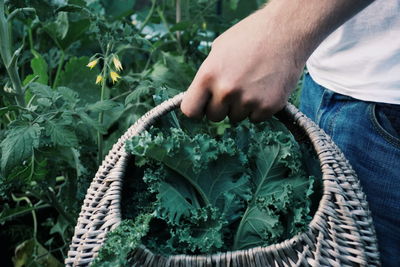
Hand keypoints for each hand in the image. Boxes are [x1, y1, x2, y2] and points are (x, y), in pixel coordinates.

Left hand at [180, 5, 304, 122]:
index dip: (197, 109)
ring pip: (236, 118)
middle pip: (214, 117)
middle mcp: (226, 91)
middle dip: (222, 107)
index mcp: (209, 75)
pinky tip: (265, 88)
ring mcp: (248, 100)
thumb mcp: (219, 49)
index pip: (190, 110)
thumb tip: (201, 95)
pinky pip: (255, 118)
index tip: (203, 107)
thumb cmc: (250, 36)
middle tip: (235, 88)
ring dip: (241, 106)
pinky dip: (259, 108)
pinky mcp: (268, 106)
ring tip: (252, 83)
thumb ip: (208, 75)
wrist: (286, 31)